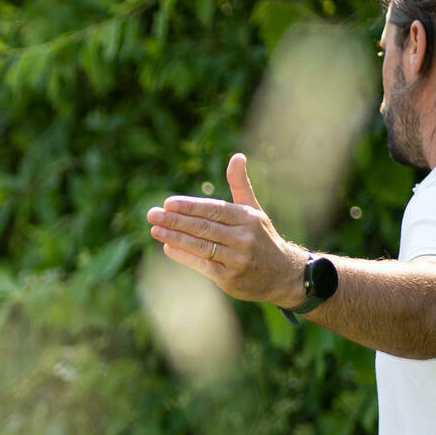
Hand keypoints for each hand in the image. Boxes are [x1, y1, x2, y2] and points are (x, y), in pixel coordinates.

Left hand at [146, 153, 307, 306]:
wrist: (283, 275)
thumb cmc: (262, 238)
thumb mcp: (254, 210)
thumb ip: (240, 185)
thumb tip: (237, 156)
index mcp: (247, 218)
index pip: (214, 210)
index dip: (190, 207)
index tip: (167, 203)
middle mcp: (243, 237)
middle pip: (203, 227)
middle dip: (175, 221)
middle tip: (152, 214)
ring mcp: (236, 258)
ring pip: (200, 246)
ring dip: (174, 238)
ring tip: (155, 230)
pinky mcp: (229, 278)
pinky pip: (202, 265)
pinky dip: (183, 256)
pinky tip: (168, 247)